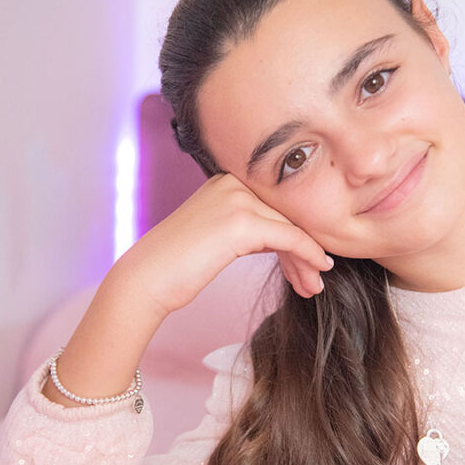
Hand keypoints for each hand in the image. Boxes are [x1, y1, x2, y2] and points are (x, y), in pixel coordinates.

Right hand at [115, 172, 333, 319]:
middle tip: (315, 279)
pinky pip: (290, 237)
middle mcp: (232, 181)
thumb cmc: (176, 266)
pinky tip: (318, 270)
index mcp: (226, 179)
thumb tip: (286, 239)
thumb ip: (248, 227)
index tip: (307, 263)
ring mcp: (237, 198)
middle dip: (304, 249)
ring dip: (307, 259)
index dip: (295, 235)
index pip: (275, 204)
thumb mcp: (217, 235)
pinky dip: (308, 255)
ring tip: (314, 286)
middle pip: (286, 214)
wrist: (146, 279)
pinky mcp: (242, 222)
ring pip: (292, 226)